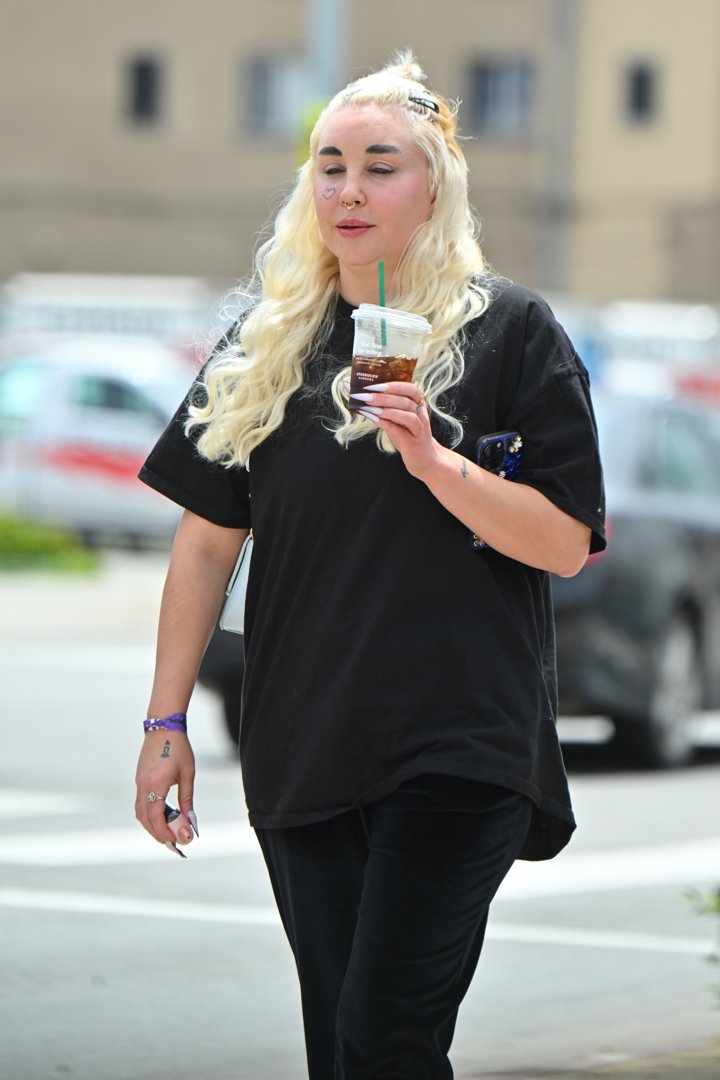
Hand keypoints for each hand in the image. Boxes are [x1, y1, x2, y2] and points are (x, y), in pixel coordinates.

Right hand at [134, 731, 196, 855]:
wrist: (163, 727)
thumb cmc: (179, 748)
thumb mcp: (188, 774)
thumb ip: (187, 799)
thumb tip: (189, 820)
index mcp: (156, 784)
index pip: (156, 817)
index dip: (164, 832)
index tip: (175, 841)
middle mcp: (143, 785)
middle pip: (145, 818)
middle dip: (157, 833)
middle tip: (171, 842)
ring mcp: (138, 782)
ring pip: (140, 812)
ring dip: (151, 825)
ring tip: (166, 833)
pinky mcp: (138, 779)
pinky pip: (139, 803)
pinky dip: (147, 814)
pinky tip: (159, 817)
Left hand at [352, 382, 440, 476]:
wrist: (424, 460)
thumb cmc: (407, 437)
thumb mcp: (397, 420)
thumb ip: (385, 409)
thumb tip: (363, 397)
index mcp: (418, 404)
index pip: (408, 388)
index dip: (391, 385)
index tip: (372, 383)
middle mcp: (421, 413)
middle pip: (405, 398)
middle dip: (383, 394)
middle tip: (364, 394)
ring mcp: (419, 427)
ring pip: (406, 411)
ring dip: (385, 407)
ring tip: (367, 405)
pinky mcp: (414, 441)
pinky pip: (400, 428)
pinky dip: (385, 421)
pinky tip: (372, 418)